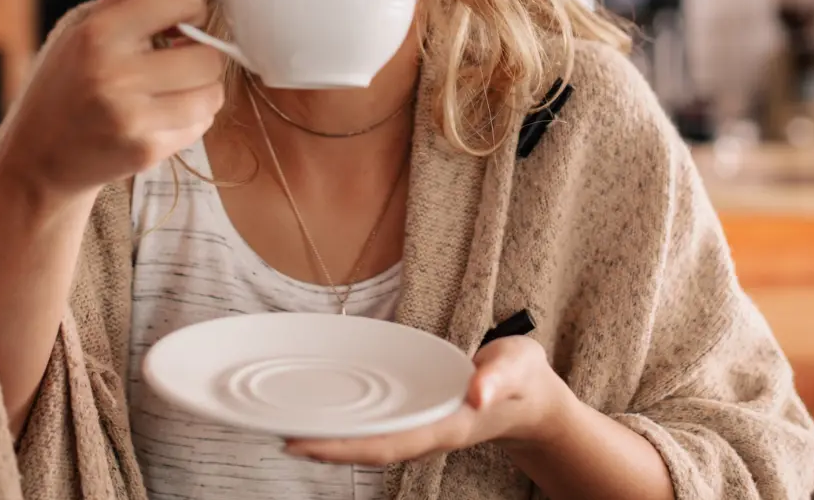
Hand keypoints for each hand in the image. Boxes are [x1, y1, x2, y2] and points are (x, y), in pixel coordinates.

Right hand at [0, 0, 225, 202]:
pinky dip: (192, 117)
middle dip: (202, 53)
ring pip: (213, 93)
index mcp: (99, 34)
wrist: (37, 157)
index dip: (193, 5)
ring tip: (174, 87)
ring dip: (202, 88)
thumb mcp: (87, 25)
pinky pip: (202, 124)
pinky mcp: (146, 152)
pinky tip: (163, 114)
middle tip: (179, 57)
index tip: (181, 18)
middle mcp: (115, 75)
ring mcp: (132, 118)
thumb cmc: (67, 82)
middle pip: (209, 55)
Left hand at [284, 336, 567, 465]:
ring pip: (371, 440)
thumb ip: (499, 377)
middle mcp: (429, 432)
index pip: (387, 444)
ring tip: (291, 424)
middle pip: (369, 448)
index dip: (343, 446)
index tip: (303, 443)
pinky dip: (350, 423)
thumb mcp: (518, 366)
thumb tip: (476, 391)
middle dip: (325, 446)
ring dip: (333, 437)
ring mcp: (424, 427)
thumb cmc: (523, 379)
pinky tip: (329, 411)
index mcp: (448, 425)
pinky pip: (380, 426)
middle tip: (279, 433)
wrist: (533, 399)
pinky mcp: (421, 416)